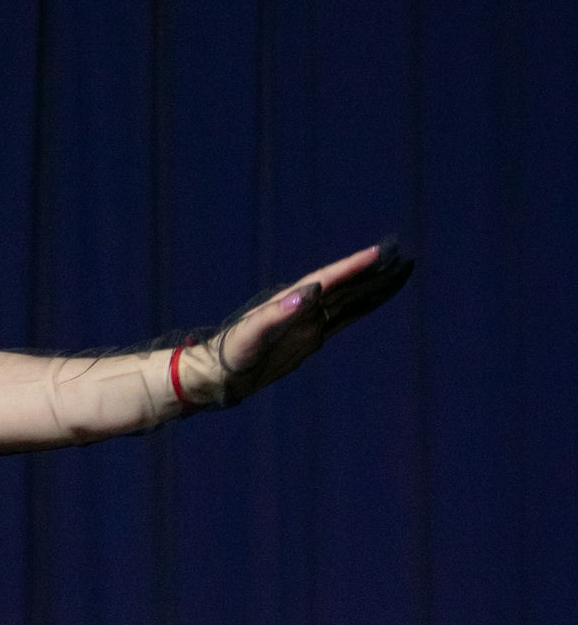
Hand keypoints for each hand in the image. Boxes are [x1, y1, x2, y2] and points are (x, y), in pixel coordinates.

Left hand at [175, 236, 415, 409]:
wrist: (222, 372)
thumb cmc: (232, 351)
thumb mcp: (252, 333)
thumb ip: (277, 314)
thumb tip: (308, 293)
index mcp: (291, 301)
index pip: (328, 279)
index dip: (353, 266)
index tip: (379, 252)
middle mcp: (303, 306)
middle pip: (345, 285)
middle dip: (372, 272)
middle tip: (402, 256)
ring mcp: (309, 321)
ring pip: (349, 300)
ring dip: (372, 287)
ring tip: (398, 273)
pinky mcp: (310, 337)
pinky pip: (343, 319)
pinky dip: (361, 308)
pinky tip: (374, 300)